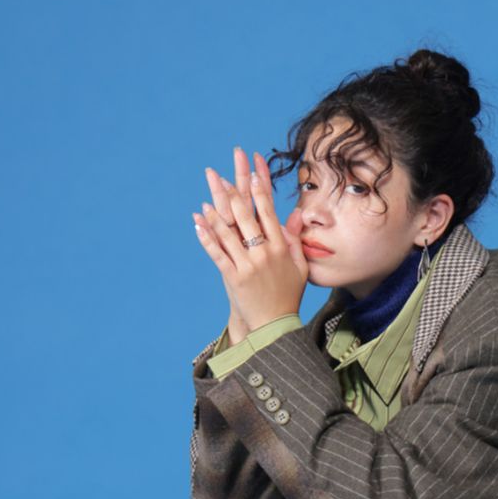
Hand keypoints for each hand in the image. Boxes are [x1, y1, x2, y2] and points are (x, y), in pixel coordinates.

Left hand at [194, 146, 308, 331]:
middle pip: (245, 218)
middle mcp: (264, 254)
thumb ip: (296, 240)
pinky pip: (216, 254)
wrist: (275, 324)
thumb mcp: (299, 266)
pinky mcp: (233, 277)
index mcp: (281, 248)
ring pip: (228, 234)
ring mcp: (247, 265)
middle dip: (233, 194)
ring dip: (214, 215)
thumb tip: (293, 215)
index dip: (260, 192)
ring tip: (205, 200)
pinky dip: (206, 238)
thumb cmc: (289, 294)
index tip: (254, 174)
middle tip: (221, 177)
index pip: (269, 214)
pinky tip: (198, 224)